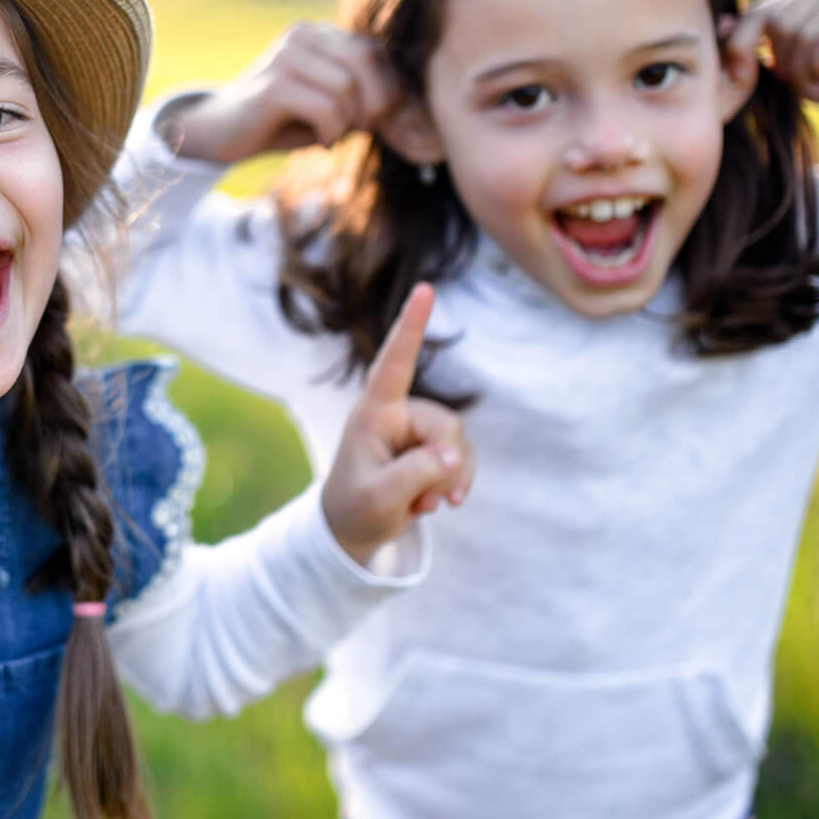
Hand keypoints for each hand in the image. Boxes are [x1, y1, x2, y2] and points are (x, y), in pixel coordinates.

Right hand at [156, 22, 401, 163]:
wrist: (218, 134)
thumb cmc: (282, 123)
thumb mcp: (333, 109)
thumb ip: (370, 106)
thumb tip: (422, 125)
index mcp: (319, 34)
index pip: (376, 51)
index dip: (392, 89)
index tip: (383, 123)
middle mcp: (302, 35)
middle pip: (366, 59)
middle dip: (376, 103)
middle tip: (362, 130)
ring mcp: (285, 56)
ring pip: (347, 87)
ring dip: (348, 123)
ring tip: (332, 136)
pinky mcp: (273, 85)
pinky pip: (325, 107)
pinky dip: (331, 131)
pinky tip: (320, 143)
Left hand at [320, 283, 473, 564]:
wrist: (353, 529)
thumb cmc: (355, 507)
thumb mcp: (379, 498)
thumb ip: (415, 474)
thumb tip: (453, 455)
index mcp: (374, 413)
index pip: (395, 363)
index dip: (411, 326)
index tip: (425, 288)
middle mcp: (399, 414)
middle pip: (445, 426)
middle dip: (442, 466)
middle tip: (420, 498)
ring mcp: (419, 432)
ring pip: (459, 444)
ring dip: (449, 481)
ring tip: (422, 504)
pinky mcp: (434, 450)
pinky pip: (464, 459)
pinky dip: (456, 485)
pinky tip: (437, 504)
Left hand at [725, 0, 818, 115]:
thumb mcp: (794, 69)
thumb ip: (759, 48)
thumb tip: (718, 24)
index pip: (756, 11)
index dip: (739, 47)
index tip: (741, 78)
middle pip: (776, 24)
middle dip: (783, 65)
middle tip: (805, 82)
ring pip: (800, 33)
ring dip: (804, 71)